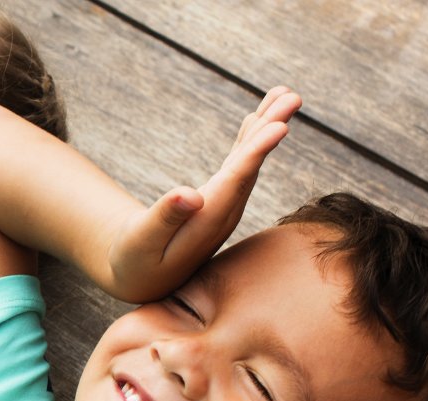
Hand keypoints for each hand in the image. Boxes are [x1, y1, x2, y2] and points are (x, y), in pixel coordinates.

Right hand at [106, 86, 301, 301]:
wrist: (140, 278)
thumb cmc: (136, 260)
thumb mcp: (142, 242)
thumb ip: (165, 218)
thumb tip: (190, 193)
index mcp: (207, 221)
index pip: (237, 181)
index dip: (257, 152)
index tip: (280, 125)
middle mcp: (223, 211)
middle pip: (252, 165)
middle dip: (271, 128)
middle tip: (292, 96)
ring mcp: (223, 205)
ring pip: (250, 161)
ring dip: (266, 127)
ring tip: (284, 94)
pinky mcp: (217, 199)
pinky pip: (239, 163)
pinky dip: (251, 139)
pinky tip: (259, 119)